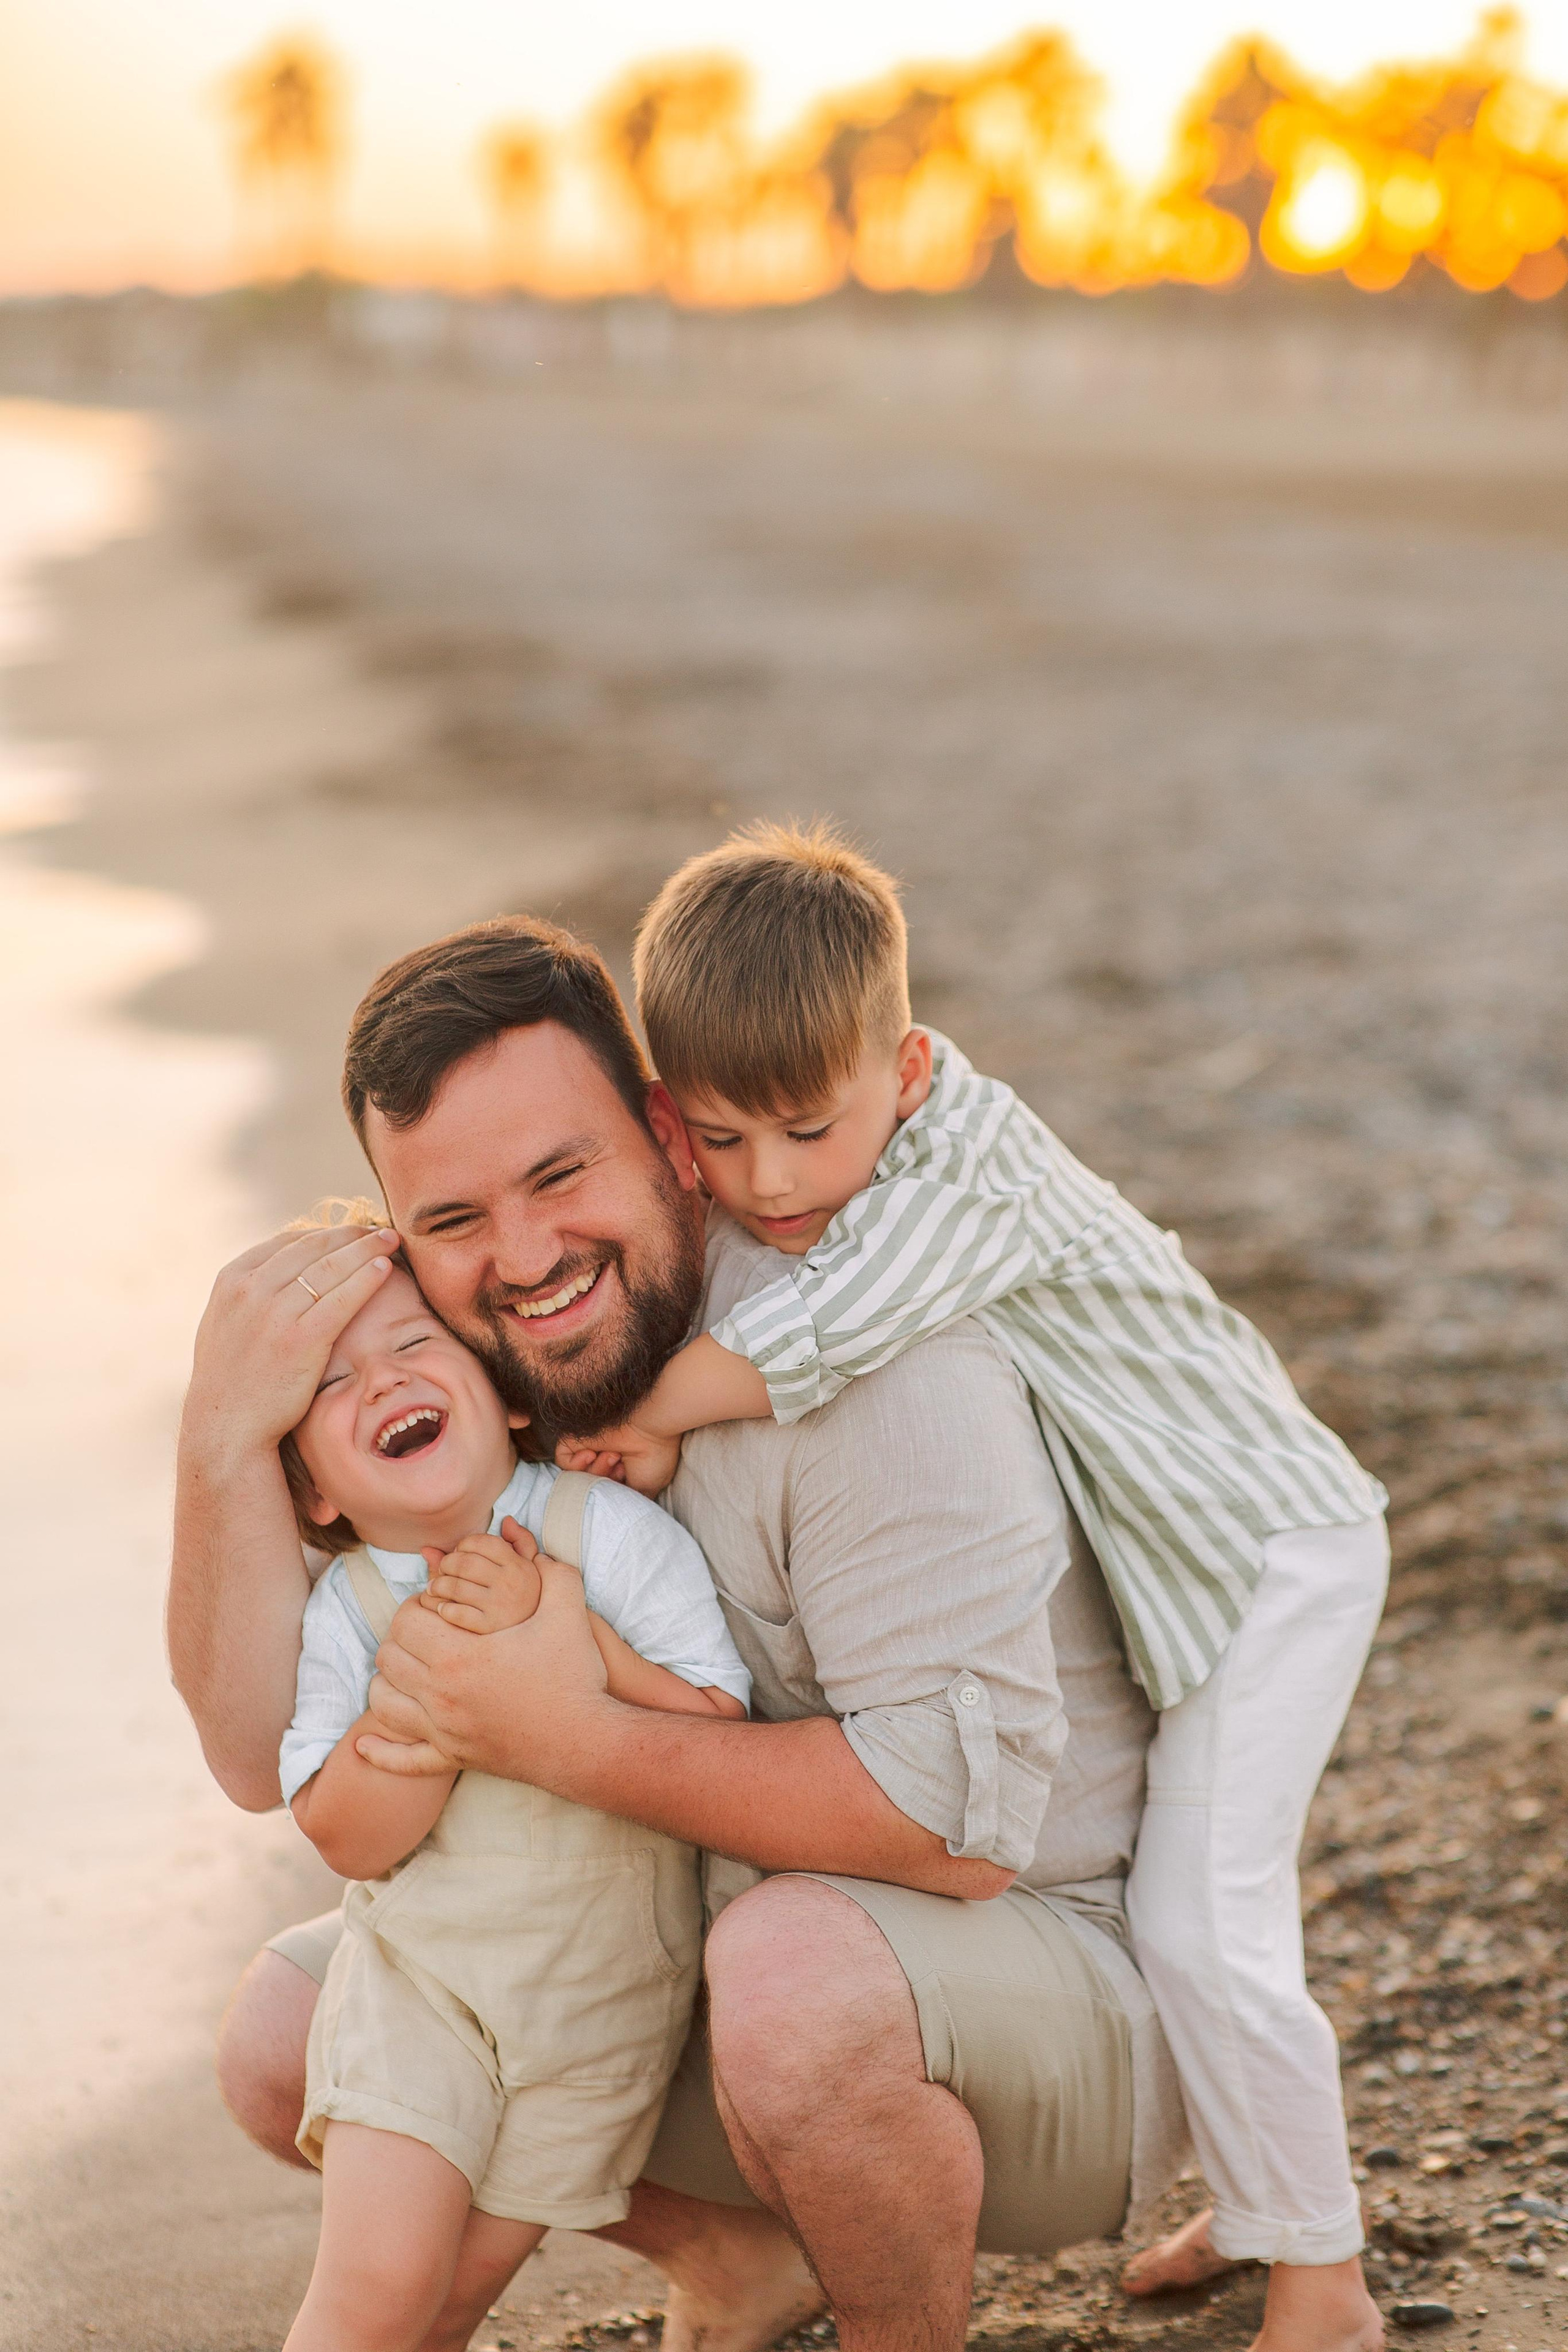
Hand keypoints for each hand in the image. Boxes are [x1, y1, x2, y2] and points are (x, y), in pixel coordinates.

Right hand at [184, 1223, 397, 1459]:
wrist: (226, 1426)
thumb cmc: (231, 1379)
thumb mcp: (225, 1322)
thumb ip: (249, 1292)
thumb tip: (278, 1270)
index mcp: (232, 1279)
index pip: (286, 1242)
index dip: (324, 1233)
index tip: (349, 1233)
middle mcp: (251, 1289)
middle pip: (313, 1247)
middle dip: (351, 1234)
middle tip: (379, 1229)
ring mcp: (275, 1313)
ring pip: (331, 1267)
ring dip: (366, 1248)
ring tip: (391, 1240)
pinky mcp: (301, 1339)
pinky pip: (342, 1298)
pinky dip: (367, 1278)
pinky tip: (385, 1267)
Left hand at [357, 1552, 609, 1781]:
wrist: (589, 1741)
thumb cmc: (577, 1673)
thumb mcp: (566, 1609)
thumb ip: (546, 1566)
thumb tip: (518, 1534)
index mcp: (459, 1655)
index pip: (405, 1622)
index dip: (417, 1606)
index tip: (438, 1604)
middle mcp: (441, 1696)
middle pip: (389, 1657)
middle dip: (403, 1638)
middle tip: (429, 1630)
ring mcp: (445, 1731)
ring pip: (385, 1702)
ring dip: (390, 1680)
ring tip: (412, 1667)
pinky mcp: (455, 1758)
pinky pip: (403, 1760)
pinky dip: (379, 1752)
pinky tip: (362, 1745)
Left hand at [420, 1517, 541, 1633]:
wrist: (539, 1638)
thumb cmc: (528, 1595)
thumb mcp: (530, 1566)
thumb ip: (519, 1540)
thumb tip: (506, 1519)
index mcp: (518, 1565)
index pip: (482, 1542)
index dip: (464, 1544)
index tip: (459, 1552)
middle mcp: (509, 1583)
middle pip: (465, 1563)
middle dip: (446, 1563)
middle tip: (442, 1569)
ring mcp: (498, 1607)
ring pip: (456, 1587)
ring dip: (438, 1585)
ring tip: (434, 1588)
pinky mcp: (487, 1628)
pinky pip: (457, 1613)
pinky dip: (444, 1609)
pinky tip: (444, 1608)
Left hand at [556, 1421, 681, 1497]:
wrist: (649, 1428)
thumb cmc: (655, 1455)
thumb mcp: (648, 1486)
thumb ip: (629, 1499)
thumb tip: (618, 1509)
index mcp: (622, 1467)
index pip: (607, 1491)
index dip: (615, 1492)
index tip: (628, 1481)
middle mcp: (605, 1457)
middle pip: (593, 1484)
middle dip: (605, 1482)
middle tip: (620, 1469)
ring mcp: (591, 1447)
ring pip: (579, 1475)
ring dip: (595, 1471)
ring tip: (612, 1456)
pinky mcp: (577, 1439)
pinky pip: (564, 1460)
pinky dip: (575, 1463)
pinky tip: (592, 1454)